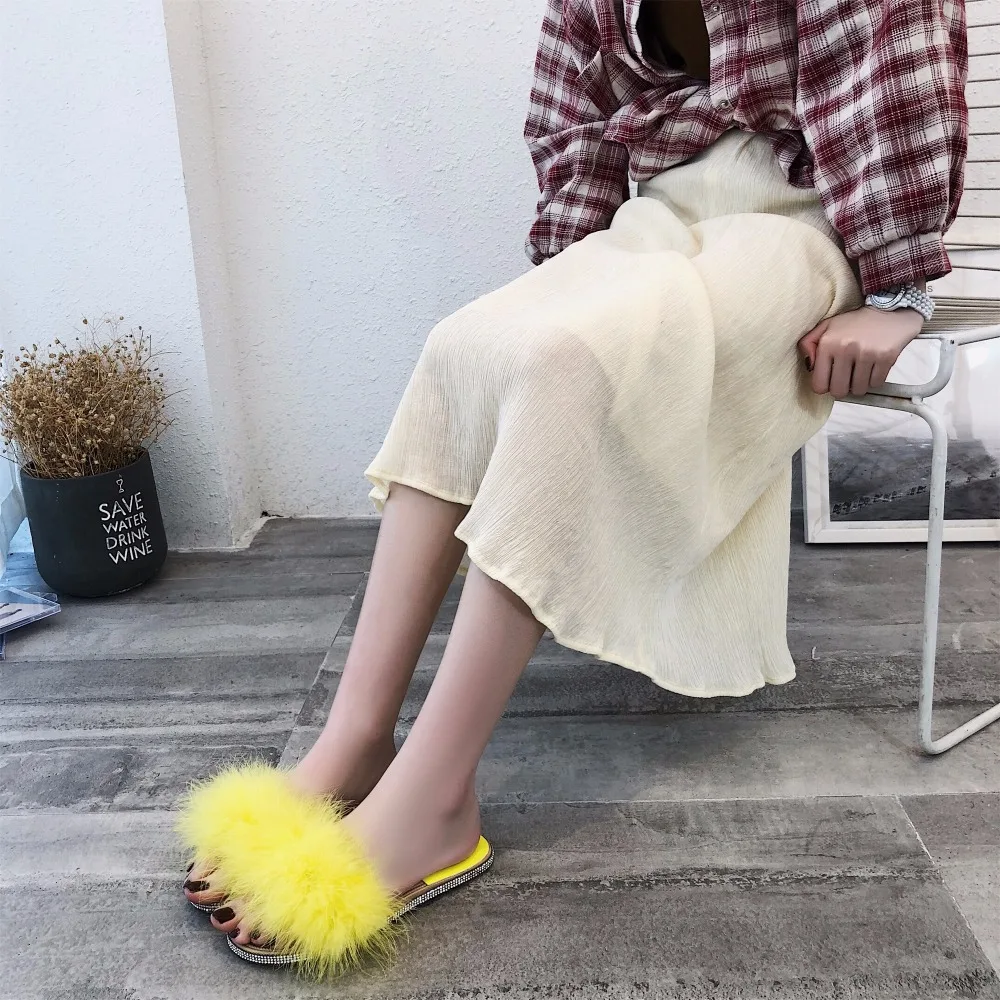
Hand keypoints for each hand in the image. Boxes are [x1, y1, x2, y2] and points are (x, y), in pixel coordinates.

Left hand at [797, 306, 923, 398]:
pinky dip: (874, 380)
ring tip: (860, 371)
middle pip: (839, 391)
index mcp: (827, 343)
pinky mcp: (886, 357)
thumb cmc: (854, 323)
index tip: (830, 380)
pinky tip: (872, 367)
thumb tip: (808, 367)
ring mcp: (867, 354)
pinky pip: (876, 384)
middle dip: (842, 389)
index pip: (819, 385)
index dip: (824, 386)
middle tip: (846, 379)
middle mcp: (845, 349)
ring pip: (858, 390)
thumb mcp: (826, 327)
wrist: (888, 311)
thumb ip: (808, 344)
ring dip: (859, 385)